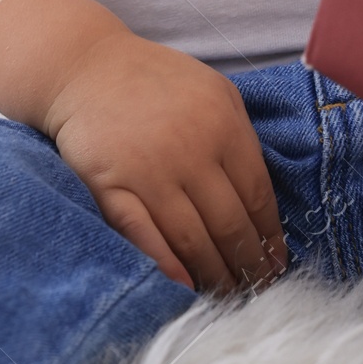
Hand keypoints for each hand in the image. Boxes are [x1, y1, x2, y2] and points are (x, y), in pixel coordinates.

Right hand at [46, 31, 286, 293]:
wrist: (85, 68)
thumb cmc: (155, 80)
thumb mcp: (214, 90)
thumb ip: (241, 136)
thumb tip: (262, 199)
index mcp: (223, 126)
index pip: (257, 195)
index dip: (269, 235)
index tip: (277, 260)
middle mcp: (190, 152)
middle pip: (229, 223)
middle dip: (247, 263)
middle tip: (256, 288)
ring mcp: (149, 173)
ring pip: (192, 238)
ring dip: (214, 273)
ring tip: (227, 295)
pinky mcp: (111, 187)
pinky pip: (144, 236)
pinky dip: (167, 266)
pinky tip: (186, 286)